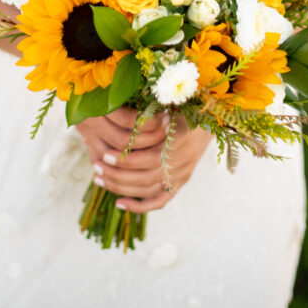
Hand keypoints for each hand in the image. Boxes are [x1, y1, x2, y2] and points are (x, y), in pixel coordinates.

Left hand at [76, 107, 213, 211]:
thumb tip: (118, 108)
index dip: (126, 159)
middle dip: (118, 175)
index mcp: (180, 141)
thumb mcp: (171, 101)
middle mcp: (182, 162)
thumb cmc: (184, 104)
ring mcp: (182, 175)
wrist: (210, 118)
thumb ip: (151, 109)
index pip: (149, 158)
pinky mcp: (181, 183)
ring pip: (149, 191)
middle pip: (147, 178)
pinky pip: (160, 201)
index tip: (104, 153)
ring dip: (122, 188)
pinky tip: (119, 203)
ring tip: (100, 179)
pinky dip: (139, 206)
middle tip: (97, 167)